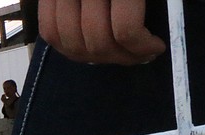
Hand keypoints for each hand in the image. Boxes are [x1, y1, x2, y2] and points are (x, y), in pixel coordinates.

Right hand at [39, 0, 165, 64]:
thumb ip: (142, 5)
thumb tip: (150, 42)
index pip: (125, 29)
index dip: (141, 47)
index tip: (156, 48)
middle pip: (96, 40)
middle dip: (119, 57)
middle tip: (138, 55)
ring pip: (69, 41)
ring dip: (92, 57)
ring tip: (112, 51)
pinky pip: (48, 31)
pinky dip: (66, 45)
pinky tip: (85, 43)